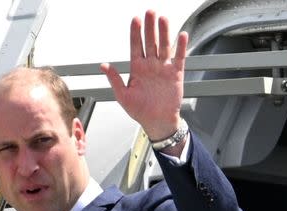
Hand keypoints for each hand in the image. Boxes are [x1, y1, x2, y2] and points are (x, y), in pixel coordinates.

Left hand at [100, 10, 187, 140]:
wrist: (157, 122)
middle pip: (150, 42)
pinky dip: (181, 47)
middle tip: (150, 12)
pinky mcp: (175, 74)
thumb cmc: (140, 110)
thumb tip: (104, 66)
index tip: (135, 20)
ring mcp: (163, 68)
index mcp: (137, 69)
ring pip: (164, 46)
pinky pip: (179, 57)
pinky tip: (181, 35)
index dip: (135, 33)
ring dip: (164, 32)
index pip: (135, 46)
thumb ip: (115, 79)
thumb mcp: (123, 96)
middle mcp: (150, 66)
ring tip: (163, 19)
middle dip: (149, 27)